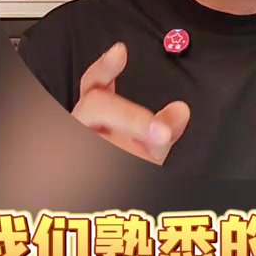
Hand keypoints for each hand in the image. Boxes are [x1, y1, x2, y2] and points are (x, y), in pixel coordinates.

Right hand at [72, 42, 189, 163]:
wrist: (104, 203)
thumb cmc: (123, 161)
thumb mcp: (148, 145)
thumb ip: (164, 129)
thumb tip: (181, 110)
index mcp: (98, 116)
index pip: (94, 84)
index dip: (105, 67)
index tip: (121, 51)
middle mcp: (82, 126)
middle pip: (95, 106)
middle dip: (132, 117)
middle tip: (161, 133)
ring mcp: (79, 142)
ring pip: (98, 137)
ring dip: (129, 151)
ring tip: (149, 160)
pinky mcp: (75, 171)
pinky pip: (103, 164)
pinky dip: (124, 161)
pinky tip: (134, 166)